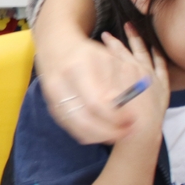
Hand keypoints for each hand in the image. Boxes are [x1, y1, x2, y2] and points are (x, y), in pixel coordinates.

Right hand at [37, 29, 143, 144]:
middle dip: (109, 132)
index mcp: (77, 69)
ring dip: (100, 136)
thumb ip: (117, 81)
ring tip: (118, 134)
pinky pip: (71, 128)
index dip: (115, 116)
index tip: (132, 119)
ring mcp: (53, 100)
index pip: (96, 103)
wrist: (55, 47)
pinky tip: (103, 132)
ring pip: (77, 128)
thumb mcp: (106, 59)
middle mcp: (61, 86)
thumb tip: (127, 109)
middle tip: (127, 132)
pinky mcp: (52, 108)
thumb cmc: (86, 52)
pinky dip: (89, 134)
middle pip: (84, 121)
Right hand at [99, 25, 169, 138]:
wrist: (140, 131)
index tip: (104, 36)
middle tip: (120, 27)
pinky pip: (161, 63)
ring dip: (137, 39)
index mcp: (122, 72)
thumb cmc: (120, 119)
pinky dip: (157, 53)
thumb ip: (103, 84)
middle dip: (122, 38)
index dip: (109, 44)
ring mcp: (150, 75)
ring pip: (143, 51)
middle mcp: (136, 70)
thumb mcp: (107, 99)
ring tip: (131, 27)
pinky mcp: (162, 84)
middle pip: (127, 50)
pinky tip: (154, 46)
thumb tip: (97, 73)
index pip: (114, 53)